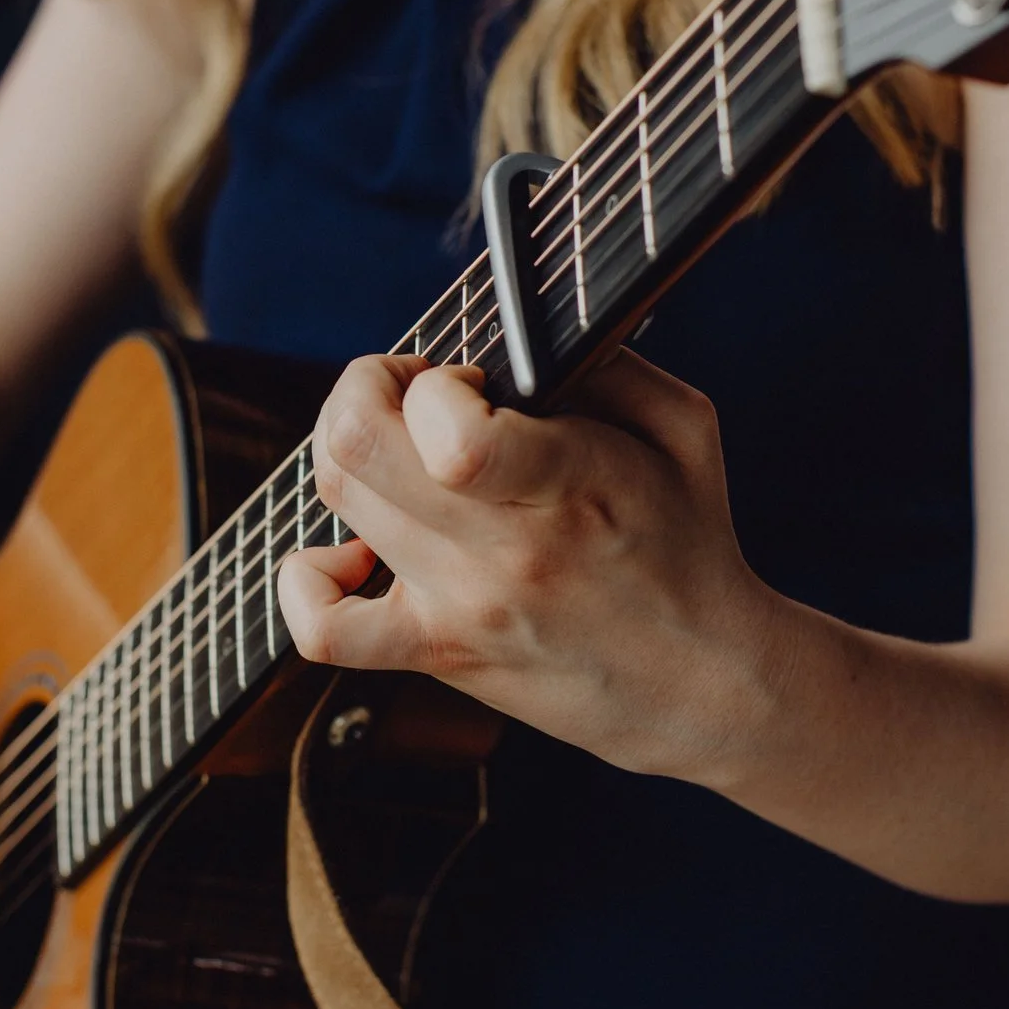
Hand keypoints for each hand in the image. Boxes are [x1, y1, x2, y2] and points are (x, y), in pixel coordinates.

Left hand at [276, 350, 775, 782]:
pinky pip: (322, 628)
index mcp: (569, 487)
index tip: (470, 379)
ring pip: (337, 499)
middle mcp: (500, 551)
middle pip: (355, 444)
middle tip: (416, 393)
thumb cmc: (689, 544)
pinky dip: (306, 580)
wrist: (701, 686)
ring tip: (407, 458)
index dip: (434, 380)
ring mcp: (457, 606)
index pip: (451, 434)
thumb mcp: (682, 427)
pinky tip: (349, 553)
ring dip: (354, 451)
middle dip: (370, 386)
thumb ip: (605, 360)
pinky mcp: (433, 653)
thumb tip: (520, 323)